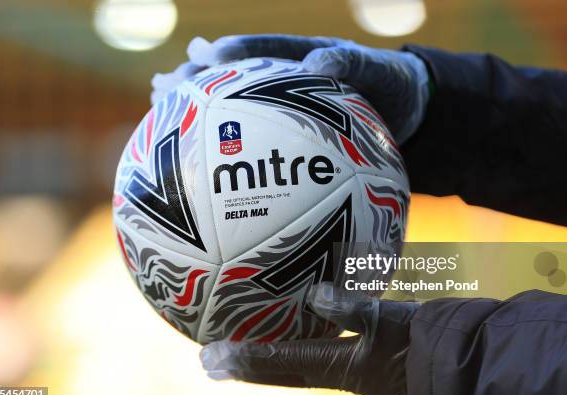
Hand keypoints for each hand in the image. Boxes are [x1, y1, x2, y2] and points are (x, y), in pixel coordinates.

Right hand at [153, 35, 430, 143]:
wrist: (404, 116)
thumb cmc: (391, 89)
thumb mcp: (379, 71)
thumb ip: (350, 64)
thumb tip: (315, 64)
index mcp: (298, 58)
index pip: (258, 50)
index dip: (231, 53)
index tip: (203, 56)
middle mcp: (279, 85)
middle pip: (229, 82)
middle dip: (196, 84)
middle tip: (163, 89)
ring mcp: (277, 115)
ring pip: (229, 114)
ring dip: (197, 118)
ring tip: (161, 119)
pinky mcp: (282, 143)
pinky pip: (250, 148)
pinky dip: (225, 155)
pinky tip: (198, 172)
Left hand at [199, 283, 419, 394]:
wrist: (453, 357)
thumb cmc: (423, 338)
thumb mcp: (388, 319)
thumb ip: (351, 307)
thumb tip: (314, 294)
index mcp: (337, 366)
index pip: (280, 362)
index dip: (245, 358)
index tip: (212, 356)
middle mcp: (334, 371)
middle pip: (278, 372)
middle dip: (243, 368)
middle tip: (208, 364)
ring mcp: (345, 369)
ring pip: (291, 367)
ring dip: (261, 362)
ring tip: (234, 356)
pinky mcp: (356, 360)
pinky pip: (310, 356)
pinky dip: (287, 351)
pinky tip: (286, 336)